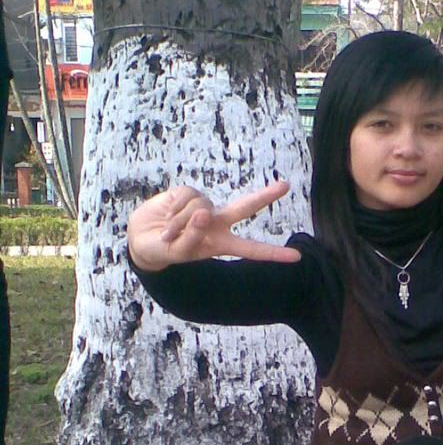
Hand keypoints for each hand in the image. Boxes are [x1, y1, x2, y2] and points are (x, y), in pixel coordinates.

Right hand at [126, 180, 300, 270]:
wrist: (142, 237)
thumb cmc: (164, 250)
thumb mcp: (178, 253)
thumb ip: (191, 237)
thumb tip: (204, 212)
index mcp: (221, 243)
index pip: (251, 249)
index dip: (273, 254)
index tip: (297, 258)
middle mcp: (217, 222)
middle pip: (245, 207)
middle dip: (265, 196)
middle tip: (286, 186)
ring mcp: (203, 206)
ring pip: (200, 205)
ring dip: (180, 221)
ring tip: (169, 232)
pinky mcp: (187, 192)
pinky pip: (185, 196)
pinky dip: (173, 210)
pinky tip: (166, 216)